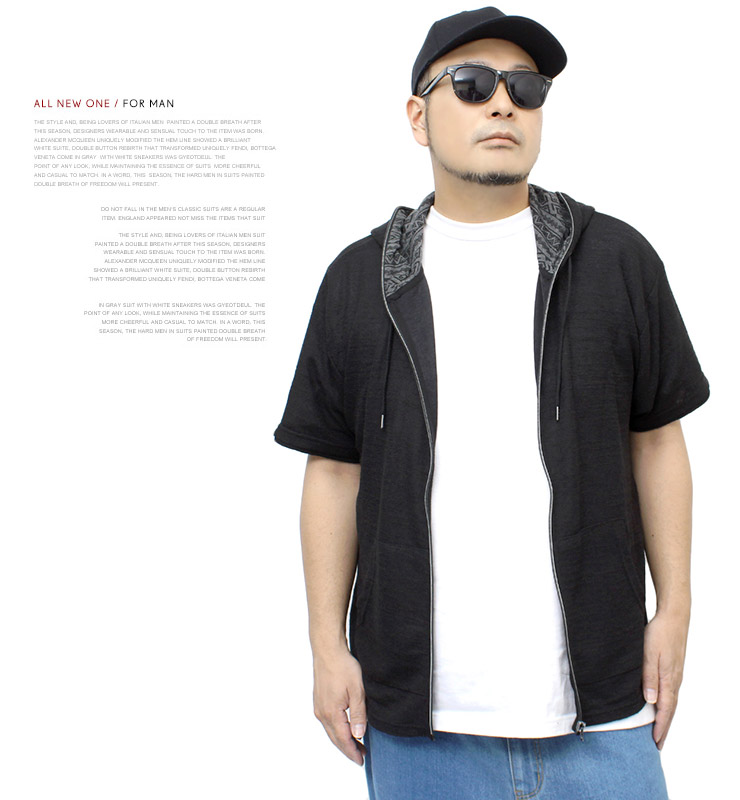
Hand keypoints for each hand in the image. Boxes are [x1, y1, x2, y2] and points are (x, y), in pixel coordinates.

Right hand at [312, 647, 366, 765]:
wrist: (327, 651)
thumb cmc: (344, 667)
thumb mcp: (357, 690)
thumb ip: (359, 714)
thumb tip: (359, 735)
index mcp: (332, 713)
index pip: (343, 739)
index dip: (352, 752)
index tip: (361, 761)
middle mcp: (322, 713)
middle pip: (335, 738)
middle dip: (348, 749)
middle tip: (361, 756)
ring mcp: (318, 707)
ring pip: (330, 731)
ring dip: (342, 739)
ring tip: (356, 744)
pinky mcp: (318, 701)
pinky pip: (327, 722)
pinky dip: (337, 729)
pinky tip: (345, 728)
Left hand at [642, 609, 689, 749]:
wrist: (674, 617)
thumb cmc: (659, 633)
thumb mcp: (649, 653)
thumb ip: (649, 676)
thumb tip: (650, 701)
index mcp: (668, 678)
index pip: (665, 709)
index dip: (660, 726)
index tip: (655, 742)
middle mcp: (675, 679)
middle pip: (671, 709)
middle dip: (664, 728)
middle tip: (658, 744)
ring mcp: (676, 674)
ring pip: (672, 701)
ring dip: (666, 718)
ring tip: (660, 730)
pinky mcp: (674, 668)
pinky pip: (672, 692)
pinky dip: (668, 705)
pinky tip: (662, 706)